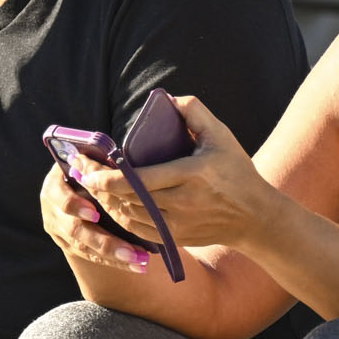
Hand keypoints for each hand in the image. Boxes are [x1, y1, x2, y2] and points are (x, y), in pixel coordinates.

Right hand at [42, 160, 162, 275]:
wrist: (77, 183)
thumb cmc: (90, 168)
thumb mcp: (90, 163)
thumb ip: (99, 167)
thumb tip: (119, 166)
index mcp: (55, 185)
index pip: (62, 198)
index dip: (76, 206)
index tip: (95, 213)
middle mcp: (52, 211)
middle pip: (76, 230)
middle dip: (105, 242)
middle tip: (132, 251)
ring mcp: (58, 231)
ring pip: (85, 248)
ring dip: (114, 256)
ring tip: (140, 261)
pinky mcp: (68, 245)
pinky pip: (91, 257)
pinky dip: (115, 261)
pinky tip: (137, 265)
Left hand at [69, 96, 270, 254]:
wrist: (255, 217)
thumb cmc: (237, 172)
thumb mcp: (221, 136)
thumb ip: (195, 112)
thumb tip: (167, 99)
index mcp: (191, 175)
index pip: (140, 181)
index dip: (110, 179)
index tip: (89, 170)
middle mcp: (183, 203)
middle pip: (129, 200)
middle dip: (101, 188)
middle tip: (82, 174)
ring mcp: (180, 225)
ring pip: (131, 218)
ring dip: (109, 204)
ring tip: (94, 188)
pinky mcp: (178, 239)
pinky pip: (141, 231)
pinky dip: (123, 219)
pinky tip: (114, 206)